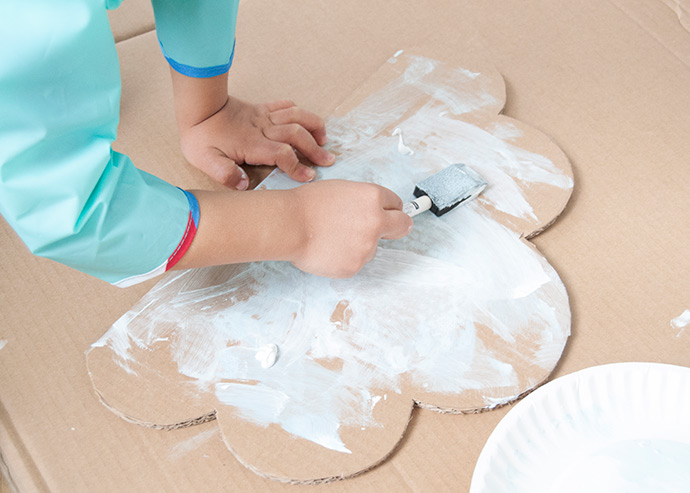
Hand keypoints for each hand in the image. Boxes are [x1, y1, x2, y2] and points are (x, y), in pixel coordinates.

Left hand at [180, 96, 334, 189]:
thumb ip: (225, 173)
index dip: (298, 166)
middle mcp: (263, 129)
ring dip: (313, 126)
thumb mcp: (205, 161)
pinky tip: (306, 120)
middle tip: (329, 160)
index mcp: (252, 144)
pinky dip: (299, 111)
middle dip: (315, 149)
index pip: (282, 154)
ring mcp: (263, 116)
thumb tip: (245, 185)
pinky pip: (284, 105)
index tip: (310, 177)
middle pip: (296, 135)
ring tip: (324, 139)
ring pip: (296, 116)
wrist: (196, 109)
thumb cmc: (200, 138)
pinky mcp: (261, 109)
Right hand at [291, 180, 412, 277]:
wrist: (290, 225)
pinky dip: (345, 258)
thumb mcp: (342, 190)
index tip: (389, 213)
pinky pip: (356, 262)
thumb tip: (373, 211)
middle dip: (398, 226)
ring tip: (334, 238)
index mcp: (372, 197)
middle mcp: (376, 221)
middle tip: (390, 230)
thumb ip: (363, 201)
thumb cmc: (307, 205)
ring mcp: (367, 246)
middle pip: (402, 226)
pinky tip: (329, 249)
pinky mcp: (355, 266)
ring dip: (361, 245)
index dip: (390, 208)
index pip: (396, 204)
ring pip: (373, 248)